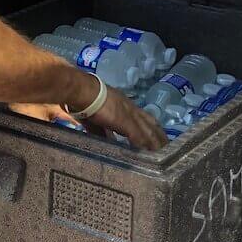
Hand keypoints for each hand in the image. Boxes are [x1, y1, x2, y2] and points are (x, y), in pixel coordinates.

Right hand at [10, 87, 166, 150]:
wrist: (76, 88)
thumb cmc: (77, 97)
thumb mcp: (88, 115)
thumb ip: (97, 128)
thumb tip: (101, 140)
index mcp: (119, 103)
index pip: (139, 116)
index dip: (147, 126)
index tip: (154, 135)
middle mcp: (127, 106)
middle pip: (149, 122)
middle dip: (158, 134)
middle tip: (166, 146)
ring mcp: (127, 113)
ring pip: (149, 130)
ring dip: (156, 142)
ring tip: (164, 153)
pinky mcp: (125, 120)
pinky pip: (140, 136)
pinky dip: (147, 145)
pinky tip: (153, 154)